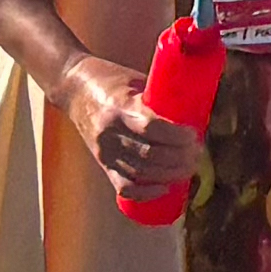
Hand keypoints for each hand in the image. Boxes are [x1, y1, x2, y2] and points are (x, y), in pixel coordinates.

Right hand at [60, 48, 197, 208]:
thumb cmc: (109, 79)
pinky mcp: (102, 163)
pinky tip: (164, 189)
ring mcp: (104, 151)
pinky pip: (124, 186)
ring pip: (141, 172)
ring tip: (189, 169)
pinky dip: (146, 192)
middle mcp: (110, 133)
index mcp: (119, 108)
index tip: (194, 135)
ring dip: (170, 174)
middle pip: (150, 154)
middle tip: (198, 154)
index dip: (176, 135)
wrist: (73, 88)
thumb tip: (192, 111)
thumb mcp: (134, 82)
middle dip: (179, 158)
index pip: (151, 127)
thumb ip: (156, 99)